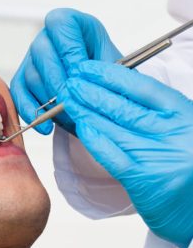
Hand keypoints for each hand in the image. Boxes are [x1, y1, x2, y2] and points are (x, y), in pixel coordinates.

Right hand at [10, 9, 120, 135]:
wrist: (104, 95)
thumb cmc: (112, 77)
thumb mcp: (116, 68)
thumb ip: (102, 71)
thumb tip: (82, 83)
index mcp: (74, 24)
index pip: (61, 23)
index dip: (69, 48)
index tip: (81, 73)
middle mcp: (49, 37)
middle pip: (42, 50)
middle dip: (58, 81)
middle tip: (72, 102)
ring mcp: (33, 58)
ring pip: (32, 75)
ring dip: (49, 99)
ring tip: (69, 115)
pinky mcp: (23, 79)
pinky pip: (19, 93)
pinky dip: (32, 111)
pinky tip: (46, 126)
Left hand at [63, 60, 192, 247]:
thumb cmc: (187, 167)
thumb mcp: (181, 131)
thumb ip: (155, 112)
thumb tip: (112, 87)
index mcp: (185, 115)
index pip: (142, 87)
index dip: (112, 75)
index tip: (89, 68)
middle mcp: (174, 134)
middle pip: (124, 106)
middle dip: (92, 91)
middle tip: (70, 81)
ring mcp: (158, 156)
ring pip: (113, 127)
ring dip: (86, 111)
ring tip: (67, 99)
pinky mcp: (143, 179)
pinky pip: (111, 154)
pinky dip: (93, 138)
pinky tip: (80, 127)